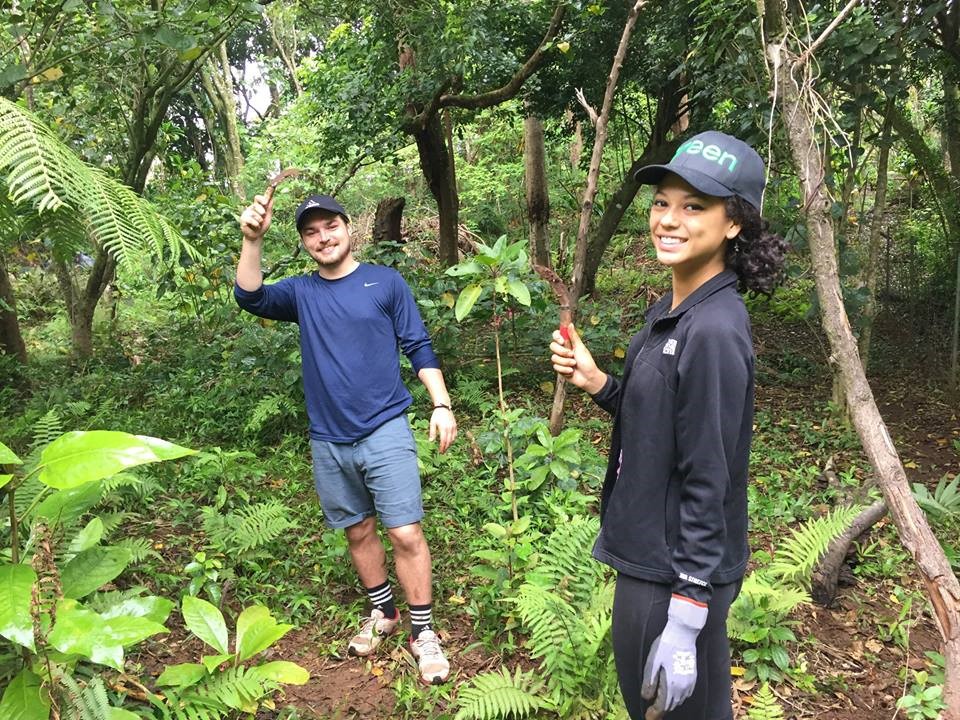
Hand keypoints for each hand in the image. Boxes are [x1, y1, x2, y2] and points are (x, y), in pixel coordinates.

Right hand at [240, 194, 272, 241]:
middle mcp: (252, 207)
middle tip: (262, 215)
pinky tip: (254, 226)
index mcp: (259, 206)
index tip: (273, 186)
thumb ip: (269, 207)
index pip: (262, 197)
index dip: (268, 192)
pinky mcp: (243, 218)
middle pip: (258, 203)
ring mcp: (247, 212)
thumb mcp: (268, 216)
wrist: (256, 236)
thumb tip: (271, 198)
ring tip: (258, 224)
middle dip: (262, 210)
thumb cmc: (262, 226)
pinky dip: (256, 225)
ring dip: (260, 221)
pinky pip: (252, 220)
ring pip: (256, 214)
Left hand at [430, 406, 456, 453]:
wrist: (443, 407)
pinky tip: (450, 440)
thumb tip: (431, 441)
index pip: (443, 440)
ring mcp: (453, 427)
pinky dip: (453, 439)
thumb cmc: (436, 415)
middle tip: (443, 451)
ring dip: (449, 444)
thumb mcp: (432, 423)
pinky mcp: (455, 425)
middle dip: (446, 447)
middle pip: (449, 441)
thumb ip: (432, 433)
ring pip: (453, 438)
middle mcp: (449, 428)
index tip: (440, 451)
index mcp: (443, 428)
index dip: (442, 447)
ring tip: (445, 446)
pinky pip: (455, 434)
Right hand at [549, 323, 605, 393]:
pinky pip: (556, 367)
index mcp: (568, 343)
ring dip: (565, 362)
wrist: (588, 378)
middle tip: (572, 355)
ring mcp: (560, 359)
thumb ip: (574, 337)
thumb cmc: (587, 362)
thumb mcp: (581, 348)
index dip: (557, 337)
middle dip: (562, 352)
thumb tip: (570, 324)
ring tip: (574, 365)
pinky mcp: (559, 368)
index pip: (556, 335)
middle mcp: (562, 350)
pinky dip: (565, 369)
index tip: (562, 341)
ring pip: (554, 358)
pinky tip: (571, 371)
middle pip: (552, 346)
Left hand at [640, 596, 707, 713]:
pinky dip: (678, 696)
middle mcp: (683, 687)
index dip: (654, 713)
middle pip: (671, 705)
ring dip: (669, 703)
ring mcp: (690, 682)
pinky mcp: (693, 676)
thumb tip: (646, 697)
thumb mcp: (652, 662)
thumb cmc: (665, 645)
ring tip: (659, 701)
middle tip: (651, 711)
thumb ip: (649, 682)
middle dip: (661, 709)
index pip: (663, 706)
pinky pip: (686, 693)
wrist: (683, 633)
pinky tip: (671, 692)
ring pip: (679, 700)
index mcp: (671, 685)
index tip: (647, 716)